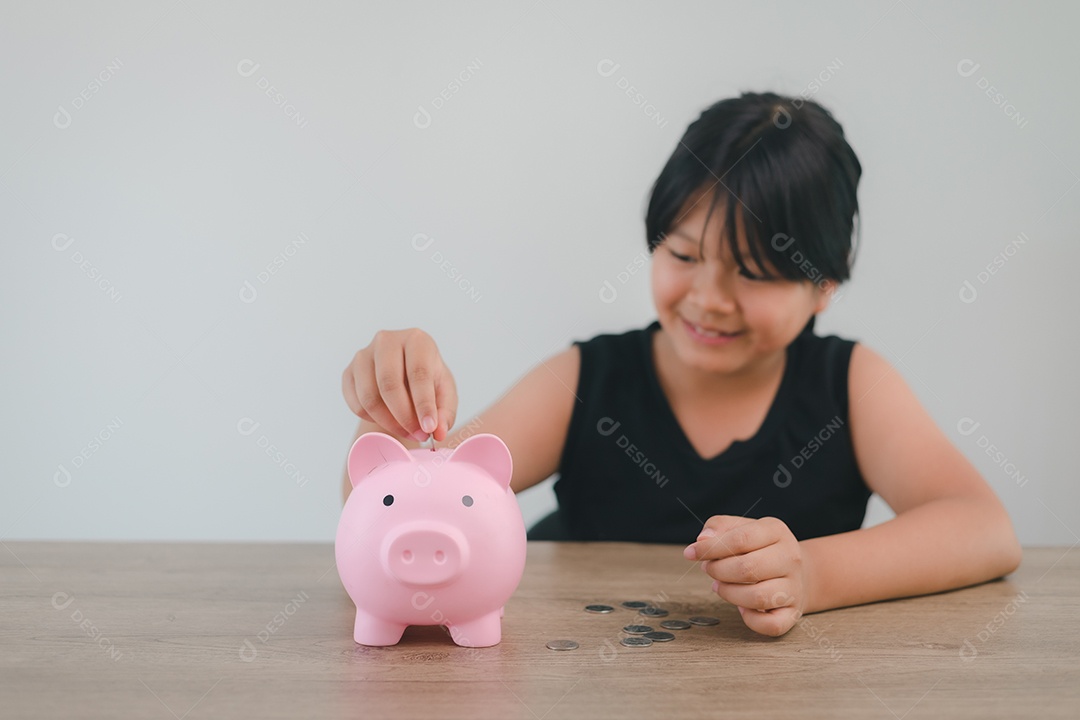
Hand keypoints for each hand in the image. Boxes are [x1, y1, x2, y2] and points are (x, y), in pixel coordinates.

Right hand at [342, 328, 457, 442]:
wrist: (403, 376)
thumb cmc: (428, 381)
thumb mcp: (445, 393)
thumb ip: (446, 412)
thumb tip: (438, 432)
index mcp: (416, 340)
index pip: (418, 373)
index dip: (424, 404)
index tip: (429, 428)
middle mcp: (387, 341)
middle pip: (389, 384)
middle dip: (404, 416)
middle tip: (418, 434)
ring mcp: (363, 355)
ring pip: (369, 397)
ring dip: (389, 422)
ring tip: (407, 431)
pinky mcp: (348, 372)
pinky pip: (357, 404)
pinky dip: (373, 420)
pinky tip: (389, 421)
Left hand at [683, 515, 808, 636]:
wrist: (796, 570)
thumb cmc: (759, 548)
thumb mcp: (741, 527)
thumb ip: (719, 527)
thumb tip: (702, 540)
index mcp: (776, 531)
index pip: (741, 539)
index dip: (711, 548)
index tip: (691, 553)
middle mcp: (790, 558)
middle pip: (748, 569)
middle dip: (718, 571)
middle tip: (708, 569)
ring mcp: (794, 587)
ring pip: (758, 598)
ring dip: (729, 594)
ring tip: (719, 586)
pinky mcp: (793, 612)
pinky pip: (772, 625)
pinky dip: (751, 620)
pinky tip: (741, 608)